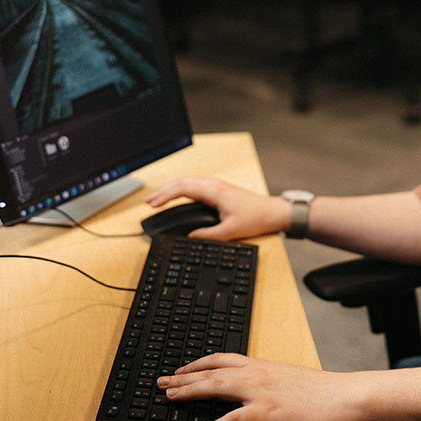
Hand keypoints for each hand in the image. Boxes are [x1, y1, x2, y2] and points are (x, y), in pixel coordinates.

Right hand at [144, 177, 288, 240]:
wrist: (273, 212)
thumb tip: (190, 237)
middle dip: (163, 192)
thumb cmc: (256, 217)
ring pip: (188, 183)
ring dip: (171, 190)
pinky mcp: (219, 191)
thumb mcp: (230, 231)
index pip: (182, 189)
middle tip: (148, 202)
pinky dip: (181, 191)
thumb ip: (208, 235)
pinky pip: (195, 187)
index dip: (164, 196)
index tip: (152, 204)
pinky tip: (176, 198)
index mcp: (214, 191)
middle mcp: (214, 185)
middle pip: (182, 183)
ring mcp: (217, 186)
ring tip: (157, 200)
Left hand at [157, 353, 355, 420]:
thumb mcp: (286, 379)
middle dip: (183, 377)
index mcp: (260, 366)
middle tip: (161, 383)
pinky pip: (232, 420)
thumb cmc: (318, 392)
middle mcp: (256, 374)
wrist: (340, 396)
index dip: (196, 364)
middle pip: (211, 371)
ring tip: (170, 398)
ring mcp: (260, 392)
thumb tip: (248, 390)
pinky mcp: (267, 412)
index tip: (180, 370)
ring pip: (216, 387)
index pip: (220, 359)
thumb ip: (265, 382)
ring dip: (190, 392)